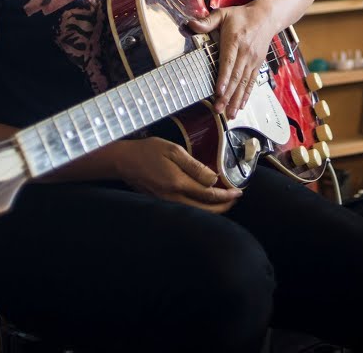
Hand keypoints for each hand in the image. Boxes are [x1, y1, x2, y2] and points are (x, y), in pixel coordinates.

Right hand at [114, 138, 240, 212]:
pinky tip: (205, 200)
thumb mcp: (174, 151)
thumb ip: (195, 166)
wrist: (123, 161)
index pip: (209, 195)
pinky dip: (200, 208)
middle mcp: (173, 197)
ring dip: (213, 209)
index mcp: (178, 183)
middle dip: (224, 206)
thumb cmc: (148, 151)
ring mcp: (167, 203)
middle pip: (206, 210)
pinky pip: (187, 210)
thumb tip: (214, 179)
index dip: (227, 195)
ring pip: (197, 213)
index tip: (238, 191)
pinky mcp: (162, 203)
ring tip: (224, 200)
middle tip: (235, 198)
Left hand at [186, 2, 275, 118]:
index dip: (224, 78)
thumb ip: (207, 21)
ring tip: (229, 114)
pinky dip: (246, 95)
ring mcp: (252, 61)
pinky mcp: (257, 65)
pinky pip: (251, 82)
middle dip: (227, 95)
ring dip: (236, 100)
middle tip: (219, 109)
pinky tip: (240, 106)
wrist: (266, 17)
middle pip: (236, 77)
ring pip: (244, 83)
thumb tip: (191, 24)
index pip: (228, 62)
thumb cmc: (242, 16)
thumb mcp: (223, 13)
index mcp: (235, 41)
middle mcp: (245, 53)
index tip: (219, 91)